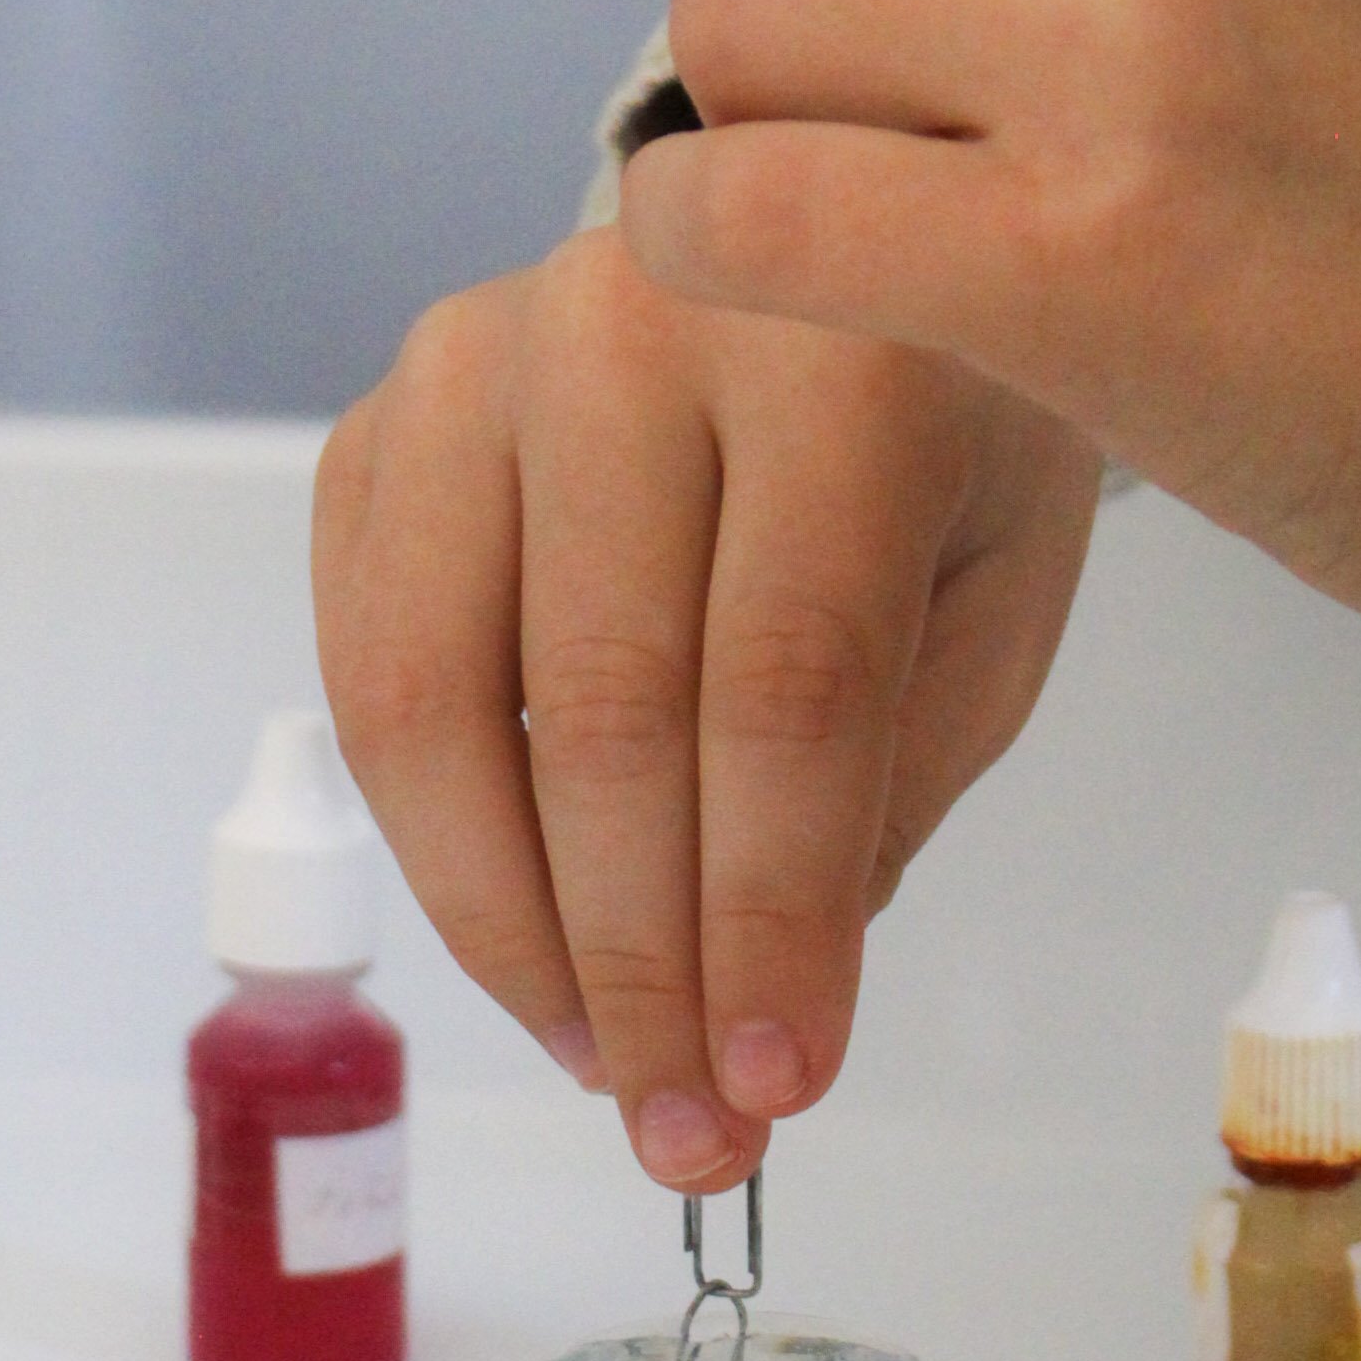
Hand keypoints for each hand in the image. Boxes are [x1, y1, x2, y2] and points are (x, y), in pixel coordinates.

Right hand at [315, 230, 1099, 1188]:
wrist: (820, 231)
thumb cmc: (934, 427)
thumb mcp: (995, 582)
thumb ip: (894, 776)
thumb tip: (757, 1011)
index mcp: (837, 345)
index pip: (783, 682)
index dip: (769, 911)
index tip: (779, 1088)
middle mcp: (631, 324)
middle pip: (601, 710)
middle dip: (641, 962)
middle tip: (688, 1130)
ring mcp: (476, 361)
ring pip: (435, 702)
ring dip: (510, 930)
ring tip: (602, 1060)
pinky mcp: (381, 420)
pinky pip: (364, 669)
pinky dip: (436, 839)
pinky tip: (529, 941)